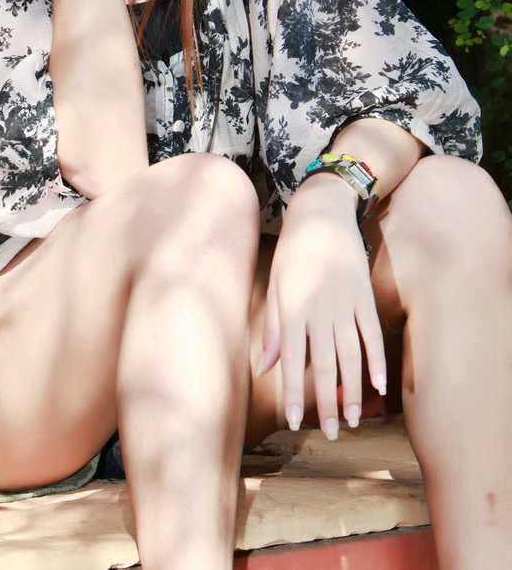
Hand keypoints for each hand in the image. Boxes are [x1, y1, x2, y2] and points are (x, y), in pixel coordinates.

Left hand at [257, 175, 385, 439]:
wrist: (322, 212)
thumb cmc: (292, 250)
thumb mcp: (275, 284)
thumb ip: (272, 327)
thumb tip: (264, 367)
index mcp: (293, 307)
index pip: (291, 358)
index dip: (293, 391)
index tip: (294, 421)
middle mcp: (320, 309)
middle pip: (324, 364)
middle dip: (326, 402)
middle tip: (328, 433)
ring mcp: (345, 303)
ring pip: (351, 355)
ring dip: (353, 390)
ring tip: (352, 420)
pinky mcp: (365, 296)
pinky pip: (372, 334)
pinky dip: (377, 360)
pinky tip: (380, 386)